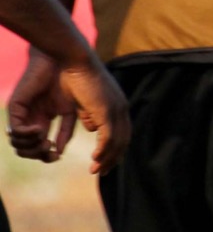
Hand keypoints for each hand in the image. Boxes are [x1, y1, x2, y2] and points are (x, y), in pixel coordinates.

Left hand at [7, 53, 67, 162]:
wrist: (65, 62)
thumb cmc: (73, 83)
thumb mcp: (72, 114)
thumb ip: (66, 132)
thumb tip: (59, 152)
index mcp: (43, 120)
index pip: (38, 146)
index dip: (47, 156)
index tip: (57, 155)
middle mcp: (30, 119)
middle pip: (26, 149)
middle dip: (38, 155)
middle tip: (50, 151)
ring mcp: (22, 114)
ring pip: (17, 144)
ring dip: (33, 147)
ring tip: (45, 139)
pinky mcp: (16, 108)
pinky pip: (15, 131)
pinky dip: (27, 135)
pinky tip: (40, 130)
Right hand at [54, 53, 128, 174]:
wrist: (70, 59)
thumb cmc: (69, 76)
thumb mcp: (81, 100)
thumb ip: (87, 114)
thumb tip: (91, 127)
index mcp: (116, 105)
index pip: (120, 133)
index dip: (113, 149)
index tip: (103, 161)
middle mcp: (120, 108)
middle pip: (123, 140)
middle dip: (113, 158)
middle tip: (102, 172)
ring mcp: (115, 109)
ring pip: (117, 142)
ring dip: (107, 159)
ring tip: (96, 170)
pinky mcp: (107, 111)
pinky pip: (108, 137)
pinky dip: (103, 151)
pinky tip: (95, 159)